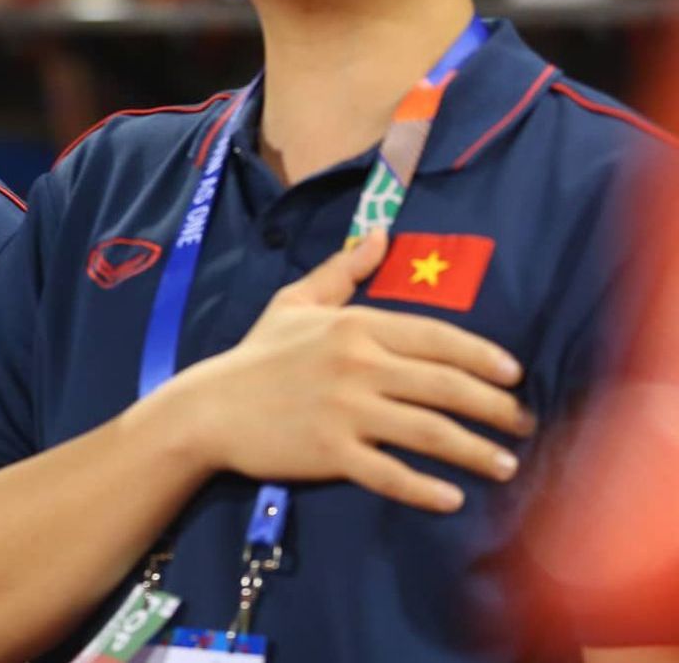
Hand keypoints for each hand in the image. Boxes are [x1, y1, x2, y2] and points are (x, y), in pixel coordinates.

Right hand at [169, 230, 535, 511]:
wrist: (209, 408)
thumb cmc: (256, 355)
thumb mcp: (295, 301)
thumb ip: (342, 270)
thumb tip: (380, 234)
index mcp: (354, 326)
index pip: (437, 337)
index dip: (483, 357)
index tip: (515, 375)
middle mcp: (357, 365)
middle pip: (446, 386)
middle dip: (496, 408)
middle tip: (525, 425)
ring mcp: (345, 410)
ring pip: (429, 431)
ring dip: (476, 450)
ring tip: (507, 466)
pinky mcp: (331, 452)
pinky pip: (390, 473)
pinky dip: (425, 489)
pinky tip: (453, 499)